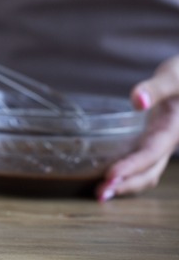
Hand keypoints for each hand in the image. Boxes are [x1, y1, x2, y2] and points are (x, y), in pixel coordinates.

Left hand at [97, 56, 178, 200]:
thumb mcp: (173, 77)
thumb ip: (156, 88)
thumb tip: (137, 100)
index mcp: (172, 130)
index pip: (151, 154)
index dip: (132, 166)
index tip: (111, 176)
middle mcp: (166, 141)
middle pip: (148, 171)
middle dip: (126, 185)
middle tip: (100, 195)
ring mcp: (159, 142)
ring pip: (145, 171)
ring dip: (125, 184)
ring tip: (100, 193)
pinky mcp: (151, 138)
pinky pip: (140, 161)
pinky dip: (126, 172)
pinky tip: (106, 176)